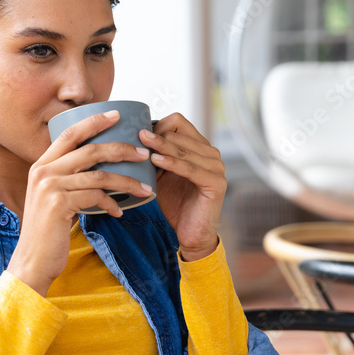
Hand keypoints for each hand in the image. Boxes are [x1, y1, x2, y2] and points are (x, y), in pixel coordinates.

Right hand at [6, 110, 154, 296]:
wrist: (33, 261)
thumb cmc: (48, 231)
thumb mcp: (54, 198)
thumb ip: (69, 180)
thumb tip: (100, 167)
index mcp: (42, 165)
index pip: (70, 133)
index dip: (94, 121)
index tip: (116, 115)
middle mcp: (43, 171)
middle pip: (90, 149)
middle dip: (121, 149)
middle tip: (143, 153)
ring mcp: (50, 187)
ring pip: (99, 175)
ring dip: (126, 181)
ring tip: (144, 188)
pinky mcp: (59, 205)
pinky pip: (96, 197)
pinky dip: (112, 203)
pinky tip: (119, 211)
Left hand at [138, 112, 225, 261]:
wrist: (190, 232)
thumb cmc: (176, 202)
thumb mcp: (162, 173)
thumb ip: (156, 154)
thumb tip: (135, 135)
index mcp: (201, 147)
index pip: (179, 122)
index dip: (158, 126)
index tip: (139, 135)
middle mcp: (212, 153)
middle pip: (180, 133)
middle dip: (157, 137)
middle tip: (137, 141)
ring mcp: (217, 167)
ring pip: (184, 149)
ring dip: (161, 147)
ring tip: (142, 148)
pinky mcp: (217, 183)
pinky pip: (190, 168)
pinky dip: (172, 163)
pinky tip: (155, 161)